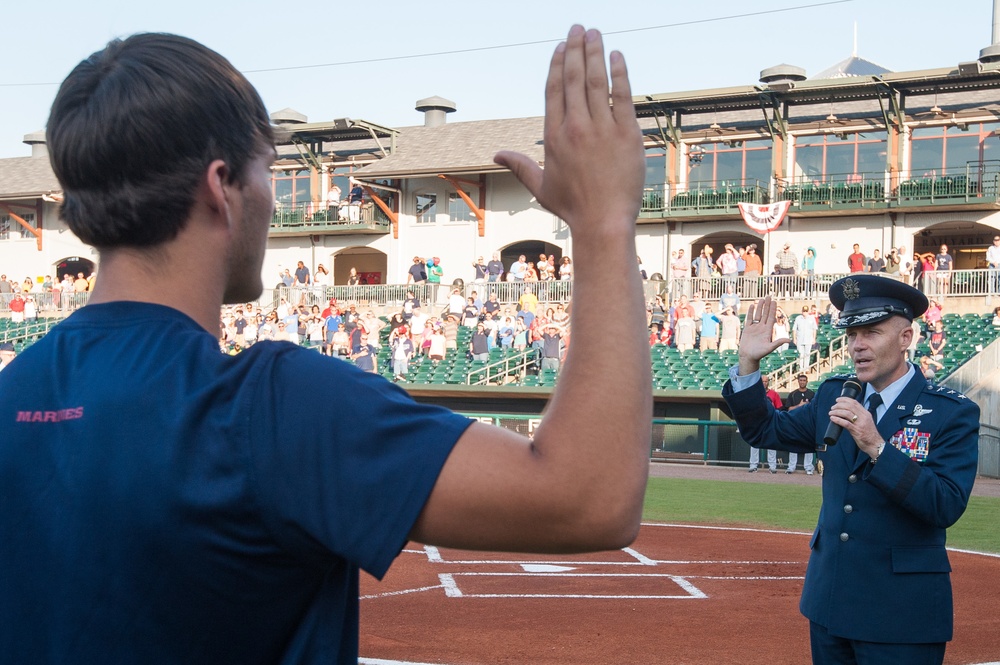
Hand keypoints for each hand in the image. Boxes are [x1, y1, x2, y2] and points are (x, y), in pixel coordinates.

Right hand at [493, 26, 643, 237]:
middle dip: (575, 49)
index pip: (554, 91)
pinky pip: (622, 96)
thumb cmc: (573, 207)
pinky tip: (617, 56)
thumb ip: (520, 166)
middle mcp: (576, 128)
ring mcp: (602, 130)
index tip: (561, 47)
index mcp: (554, 137)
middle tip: (578, 28)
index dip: (557, 65)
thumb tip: (496, 156)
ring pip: (596, 82)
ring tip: (595, 33)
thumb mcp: (541, 186)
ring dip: (595, 53)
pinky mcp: (626, 134)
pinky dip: (619, 74)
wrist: (603, 222)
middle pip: (573, 79)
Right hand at [737, 296, 790, 373]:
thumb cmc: (759, 354)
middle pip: (765, 314)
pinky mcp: (748, 329)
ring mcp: (755, 328)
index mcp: (768, 331)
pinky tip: (753, 306)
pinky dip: (751, 312)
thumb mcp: (770, 348)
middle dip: (767, 305)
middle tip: (769, 296)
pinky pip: (749, 319)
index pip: (771, 317)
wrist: (748, 357)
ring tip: (762, 299)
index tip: (774, 302)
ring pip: (758, 315)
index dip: (773, 309)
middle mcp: (762, 328)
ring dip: (760, 307)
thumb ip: (778, 342)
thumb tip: (789, 340)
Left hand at [828, 397, 883, 457]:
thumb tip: (847, 412)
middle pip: (849, 406)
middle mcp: (864, 417)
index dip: (845, 399)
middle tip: (833, 407)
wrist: (875, 444)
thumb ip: (859, 416)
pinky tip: (832, 418)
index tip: (838, 400)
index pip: (855, 402)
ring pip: (846, 413)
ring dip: (836, 412)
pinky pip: (845, 423)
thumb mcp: (866, 421)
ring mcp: (860, 424)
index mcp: (866, 414)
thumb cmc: (869, 434)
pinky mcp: (856, 431)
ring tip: (831, 412)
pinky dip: (837, 420)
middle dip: (839, 405)